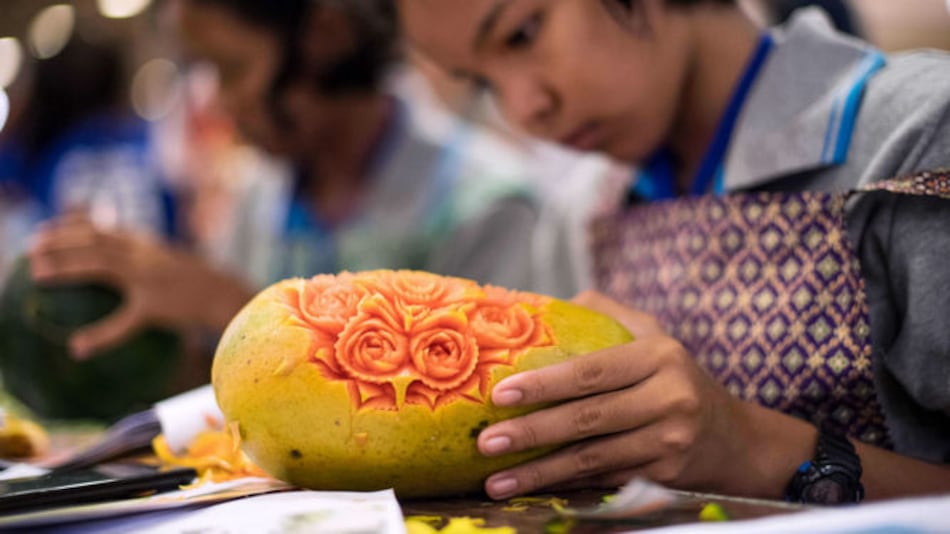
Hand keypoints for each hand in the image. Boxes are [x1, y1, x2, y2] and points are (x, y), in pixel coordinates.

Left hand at [28, 214, 252, 358]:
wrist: (228, 296)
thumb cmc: (199, 287)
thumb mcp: (170, 266)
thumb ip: (142, 263)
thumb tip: (116, 270)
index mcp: (146, 246)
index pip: (102, 228)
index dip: (69, 225)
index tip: (43, 229)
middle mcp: (144, 255)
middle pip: (95, 240)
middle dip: (60, 240)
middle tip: (30, 248)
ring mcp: (149, 278)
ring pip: (101, 265)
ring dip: (67, 267)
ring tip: (38, 274)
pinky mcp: (156, 306)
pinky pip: (124, 321)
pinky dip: (100, 335)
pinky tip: (78, 347)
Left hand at [476, 291, 776, 498]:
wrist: (733, 438)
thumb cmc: (675, 377)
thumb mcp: (652, 335)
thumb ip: (604, 313)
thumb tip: (543, 306)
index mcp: (660, 356)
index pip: (592, 371)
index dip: (545, 384)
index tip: (501, 394)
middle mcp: (670, 399)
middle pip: (588, 419)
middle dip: (532, 432)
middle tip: (486, 442)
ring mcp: (670, 443)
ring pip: (592, 459)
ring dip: (539, 472)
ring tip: (494, 480)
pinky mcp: (666, 478)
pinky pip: (604, 481)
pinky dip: (566, 486)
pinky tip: (532, 488)